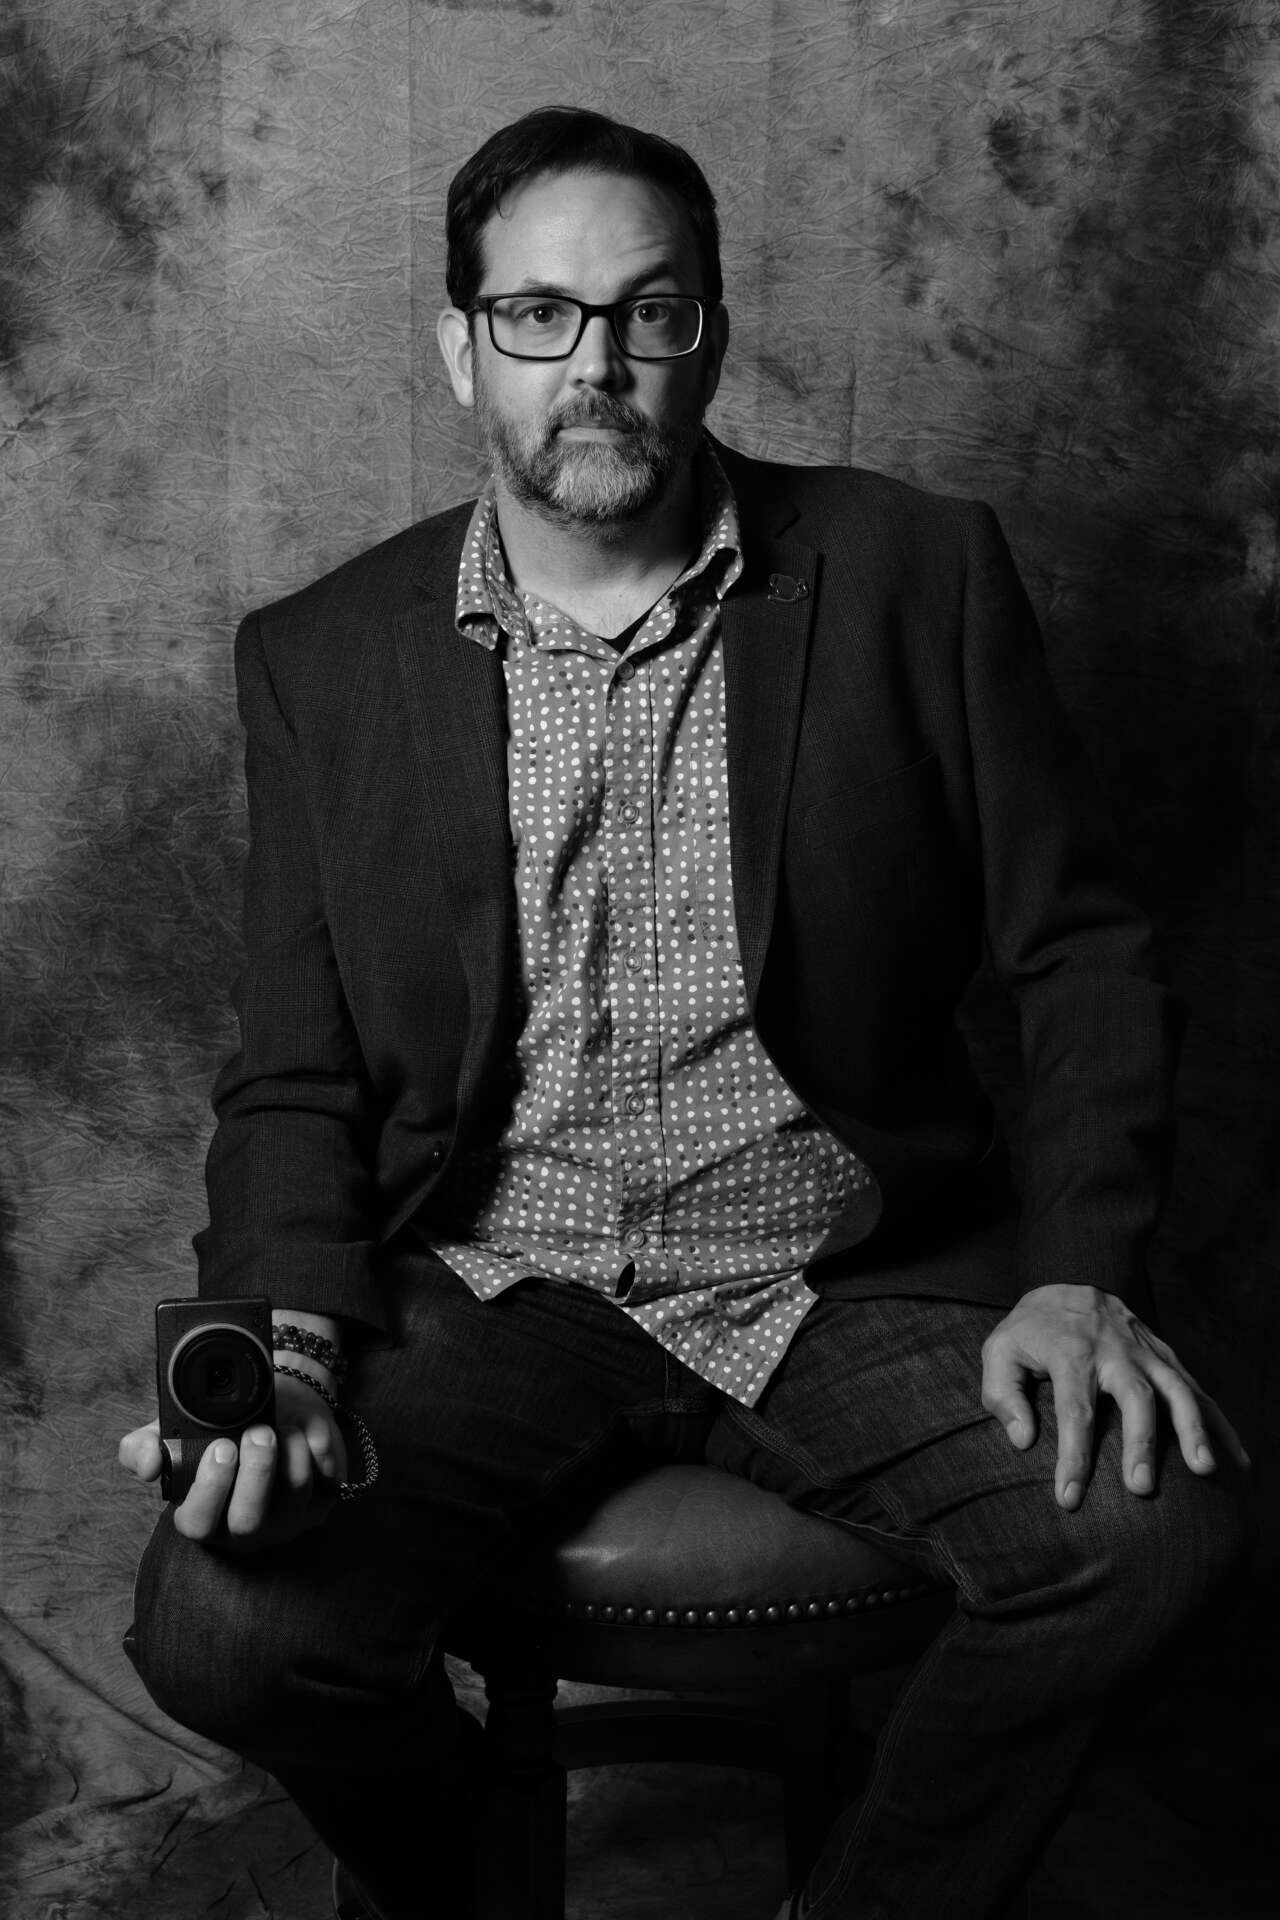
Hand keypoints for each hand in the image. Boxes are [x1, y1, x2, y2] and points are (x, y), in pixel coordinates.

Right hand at [118, 1372, 348, 1548]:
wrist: (274, 1404)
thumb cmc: (221, 1426)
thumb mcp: (176, 1431)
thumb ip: (144, 1447)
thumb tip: (149, 1466)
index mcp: (203, 1516)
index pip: (197, 1525)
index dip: (209, 1489)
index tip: (220, 1447)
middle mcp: (243, 1528)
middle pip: (248, 1522)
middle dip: (255, 1472)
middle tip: (258, 1432)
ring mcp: (285, 1521)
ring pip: (292, 1497)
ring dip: (290, 1451)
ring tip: (281, 1424)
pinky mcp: (321, 1504)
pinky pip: (328, 1482)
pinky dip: (317, 1449)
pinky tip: (304, 1432)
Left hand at [982, 1283, 1248, 1510]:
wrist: (1070, 1278)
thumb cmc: (1032, 1330)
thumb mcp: (1000, 1350)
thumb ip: (1003, 1394)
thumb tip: (1022, 1440)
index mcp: (1070, 1352)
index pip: (1074, 1410)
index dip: (1073, 1456)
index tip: (1070, 1498)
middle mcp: (1114, 1350)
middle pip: (1135, 1396)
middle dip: (1141, 1442)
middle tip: (1141, 1488)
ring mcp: (1146, 1351)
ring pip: (1176, 1388)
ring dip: (1193, 1429)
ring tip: (1205, 1469)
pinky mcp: (1166, 1355)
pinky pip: (1197, 1389)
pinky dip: (1219, 1423)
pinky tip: (1236, 1460)